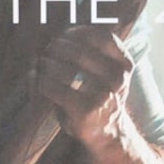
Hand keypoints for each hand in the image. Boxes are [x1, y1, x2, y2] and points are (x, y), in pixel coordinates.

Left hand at [37, 30, 138, 146]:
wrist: (107, 130)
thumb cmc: (99, 94)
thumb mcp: (105, 72)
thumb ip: (88, 53)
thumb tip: (54, 38)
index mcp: (124, 64)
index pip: (102, 37)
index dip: (79, 32)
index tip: (64, 34)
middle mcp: (117, 78)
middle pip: (79, 52)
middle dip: (56, 48)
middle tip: (46, 51)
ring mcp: (102, 95)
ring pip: (64, 71)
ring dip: (46, 64)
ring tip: (40, 65)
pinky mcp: (85, 110)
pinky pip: (55, 89)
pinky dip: (42, 82)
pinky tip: (39, 80)